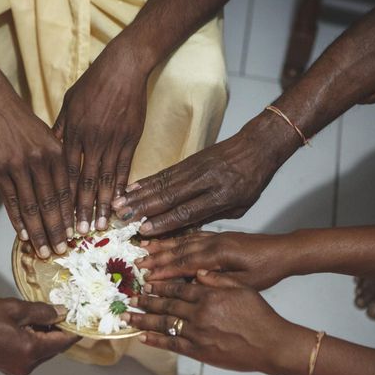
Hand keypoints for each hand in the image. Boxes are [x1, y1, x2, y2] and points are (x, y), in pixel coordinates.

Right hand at [0, 73, 72, 258]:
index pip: (66, 192)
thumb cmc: (23, 122)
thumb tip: (64, 193)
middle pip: (51, 203)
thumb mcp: (47, 137)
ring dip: (38, 232)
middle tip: (61, 251)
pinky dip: (17, 221)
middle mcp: (40, 160)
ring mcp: (18, 166)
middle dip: (57, 230)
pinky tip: (23, 235)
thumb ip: (57, 163)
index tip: (75, 235)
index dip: (70, 216)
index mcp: (57, 153)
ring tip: (43, 251)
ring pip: (31, 206)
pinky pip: (11, 201)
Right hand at [0, 298, 79, 374]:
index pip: (64, 342)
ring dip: (46, 334)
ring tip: (42, 313)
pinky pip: (31, 353)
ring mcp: (18, 368)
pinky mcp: (9, 367)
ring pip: (43, 351)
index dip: (75, 328)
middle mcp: (28, 364)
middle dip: (60, 330)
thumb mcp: (14, 309)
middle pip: (55, 348)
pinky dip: (34, 340)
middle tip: (61, 309)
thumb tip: (63, 312)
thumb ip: (42, 311)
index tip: (82, 315)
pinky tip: (28, 324)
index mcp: (32, 350)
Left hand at [53, 43, 148, 232]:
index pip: (64, 172)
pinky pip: (125, 169)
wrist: (123, 68)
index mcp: (73, 133)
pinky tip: (119, 204)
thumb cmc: (92, 85)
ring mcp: (113, 141)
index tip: (58, 215)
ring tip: (99, 225)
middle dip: (80, 210)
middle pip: (84, 182)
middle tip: (77, 233)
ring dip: (101, 205)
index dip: (61, 197)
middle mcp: (91, 141)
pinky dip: (122, 188)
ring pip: (105, 180)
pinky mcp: (131, 140)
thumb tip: (50, 151)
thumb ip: (60, 130)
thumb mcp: (69, 104)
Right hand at [112, 129, 282, 236]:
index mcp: (221, 196)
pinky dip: (146, 181)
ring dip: (137, 194)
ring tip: (118, 203)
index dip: (164, 221)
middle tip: (121, 216)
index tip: (144, 230)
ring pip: (161, 183)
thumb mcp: (240, 206)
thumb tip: (184, 229)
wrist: (257, 144)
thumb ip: (212, 217)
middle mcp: (204, 181)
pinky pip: (164, 173)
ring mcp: (194, 168)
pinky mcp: (188, 160)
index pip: (187, 211)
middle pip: (168, 196)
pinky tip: (131, 187)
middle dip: (142, 207)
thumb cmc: (252, 180)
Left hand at [126, 273, 306, 374]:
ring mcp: (197, 333)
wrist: (270, 344)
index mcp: (208, 295)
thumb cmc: (259, 315)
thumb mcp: (241, 288)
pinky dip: (155, 340)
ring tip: (128, 316)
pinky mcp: (199, 351)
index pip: (177, 287)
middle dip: (145, 301)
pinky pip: (172, 344)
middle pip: (166, 304)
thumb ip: (218, 279)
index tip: (146, 282)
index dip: (159, 285)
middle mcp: (199, 313)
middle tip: (130, 299)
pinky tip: (143, 336)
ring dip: (144, 319)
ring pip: (164, 324)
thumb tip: (198, 271)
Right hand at [138, 231, 293, 289]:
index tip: (147, 276)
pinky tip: (168, 240)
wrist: (285, 252)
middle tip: (137, 262)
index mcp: (219, 254)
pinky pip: (193, 235)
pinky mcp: (219, 235)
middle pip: (180, 249)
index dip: (165, 270)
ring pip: (184, 240)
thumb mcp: (246, 283)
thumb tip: (195, 280)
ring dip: (164, 245)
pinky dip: (178, 238)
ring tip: (144, 247)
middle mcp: (214, 242)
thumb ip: (220, 281)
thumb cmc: (268, 270)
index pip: (186, 263)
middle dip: (157, 256)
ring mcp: (216, 236)